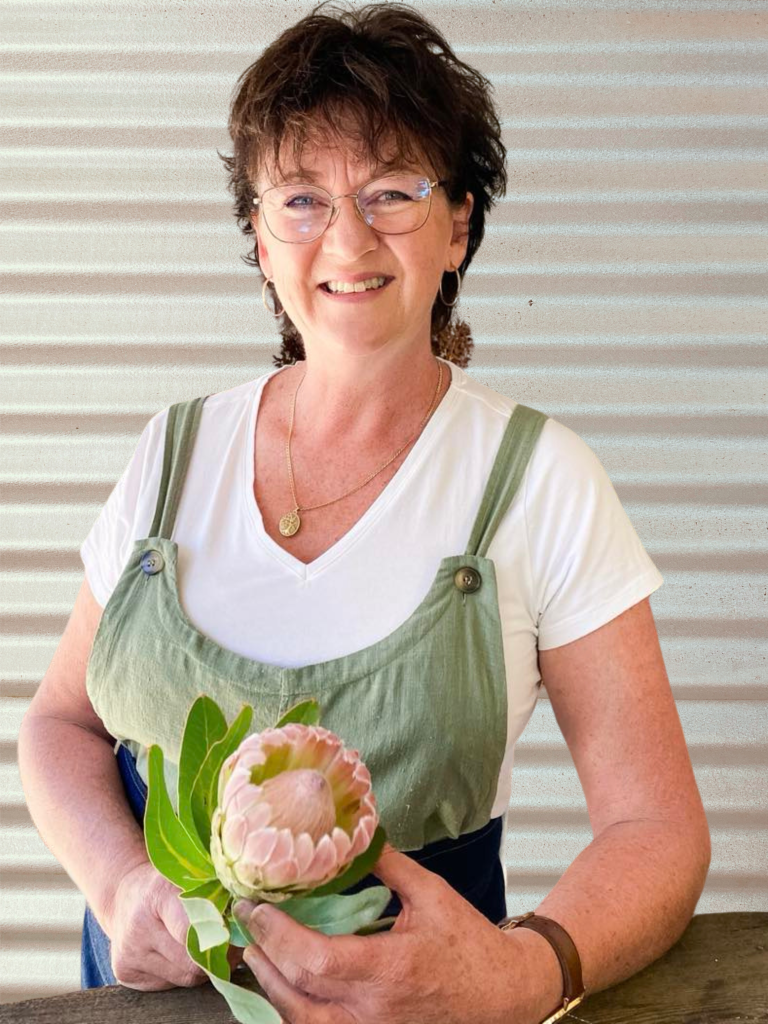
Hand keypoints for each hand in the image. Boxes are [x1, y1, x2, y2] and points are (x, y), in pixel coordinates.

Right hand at [105, 860, 242, 989]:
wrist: (124, 896)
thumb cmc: (167, 885)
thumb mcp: (189, 878)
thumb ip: (215, 896)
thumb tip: (249, 921)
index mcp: (157, 896)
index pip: (191, 930)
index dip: (219, 936)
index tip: (237, 933)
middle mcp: (138, 928)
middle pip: (191, 962)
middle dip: (216, 955)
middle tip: (231, 944)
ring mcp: (129, 954)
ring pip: (184, 977)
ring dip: (202, 967)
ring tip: (207, 947)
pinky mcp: (125, 973)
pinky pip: (170, 984)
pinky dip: (182, 972)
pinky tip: (180, 954)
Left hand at [234, 842, 530, 1023]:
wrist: (503, 995)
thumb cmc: (471, 948)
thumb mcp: (431, 895)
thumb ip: (388, 865)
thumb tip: (356, 833)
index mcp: (388, 971)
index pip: (313, 961)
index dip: (277, 935)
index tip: (256, 907)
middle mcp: (372, 1012)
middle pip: (295, 995)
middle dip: (261, 955)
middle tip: (246, 921)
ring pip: (299, 1021)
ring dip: (271, 986)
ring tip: (256, 950)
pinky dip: (294, 1007)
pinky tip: (286, 982)